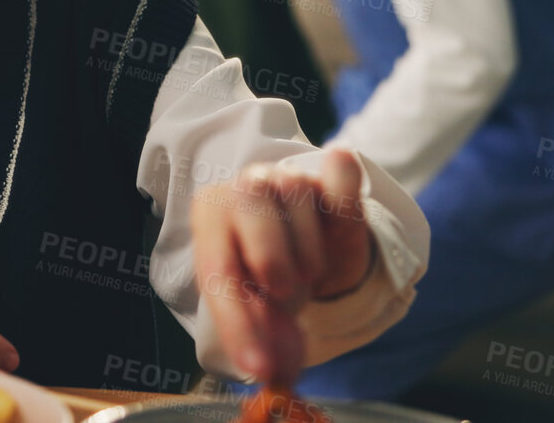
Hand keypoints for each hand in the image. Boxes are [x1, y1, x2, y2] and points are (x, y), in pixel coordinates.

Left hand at [190, 148, 374, 387]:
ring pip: (300, 212)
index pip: (220, 273)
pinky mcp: (326, 177)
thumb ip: (262, 336)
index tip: (260, 367)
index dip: (241, 326)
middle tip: (286, 295)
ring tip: (305, 270)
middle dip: (277, 273)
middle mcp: (242, 189)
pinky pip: (340, 182)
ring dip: (310, 257)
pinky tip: (335, 214)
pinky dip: (342, 192)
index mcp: (211, 218)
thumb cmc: (266, 274)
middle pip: (259, 228)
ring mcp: (284, 177)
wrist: (301, 237)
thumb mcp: (255, 303)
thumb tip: (276, 376)